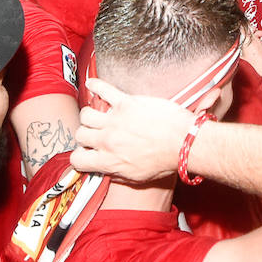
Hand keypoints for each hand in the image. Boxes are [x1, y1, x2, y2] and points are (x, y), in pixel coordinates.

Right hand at [72, 78, 195, 181]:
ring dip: (90, 115)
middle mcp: (107, 140)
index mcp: (109, 161)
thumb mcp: (137, 177)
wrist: (183, 143)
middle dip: (86, 135)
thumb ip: (117, 172)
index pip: (77, 160)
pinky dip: (95, 85)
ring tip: (98, 115)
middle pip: (80, 134)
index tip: (87, 153)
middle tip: (95, 134)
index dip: (80, 157)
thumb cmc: (166, 160)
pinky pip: (103, 90)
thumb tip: (107, 170)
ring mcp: (115, 120)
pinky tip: (92, 85)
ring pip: (86, 114)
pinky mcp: (125, 103)